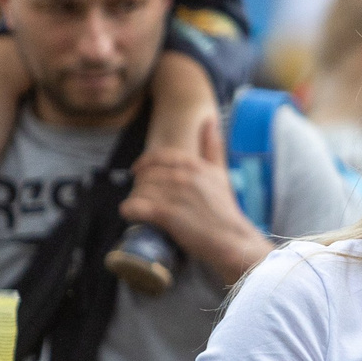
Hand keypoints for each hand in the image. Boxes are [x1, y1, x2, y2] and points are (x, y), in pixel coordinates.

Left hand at [119, 116, 267, 281]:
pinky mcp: (167, 215)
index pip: (158, 157)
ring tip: (139, 209)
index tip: (138, 172)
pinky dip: (129, 210)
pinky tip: (132, 214)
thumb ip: (213, 147)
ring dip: (135, 199)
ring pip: (139, 190)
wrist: (232, 240)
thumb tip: (210, 120)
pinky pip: (135, 207)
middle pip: (146, 175)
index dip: (143, 163)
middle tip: (142, 197)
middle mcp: (183, 177)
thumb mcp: (221, 174)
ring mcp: (174, 196)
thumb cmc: (226, 211)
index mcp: (194, 165)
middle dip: (140, 185)